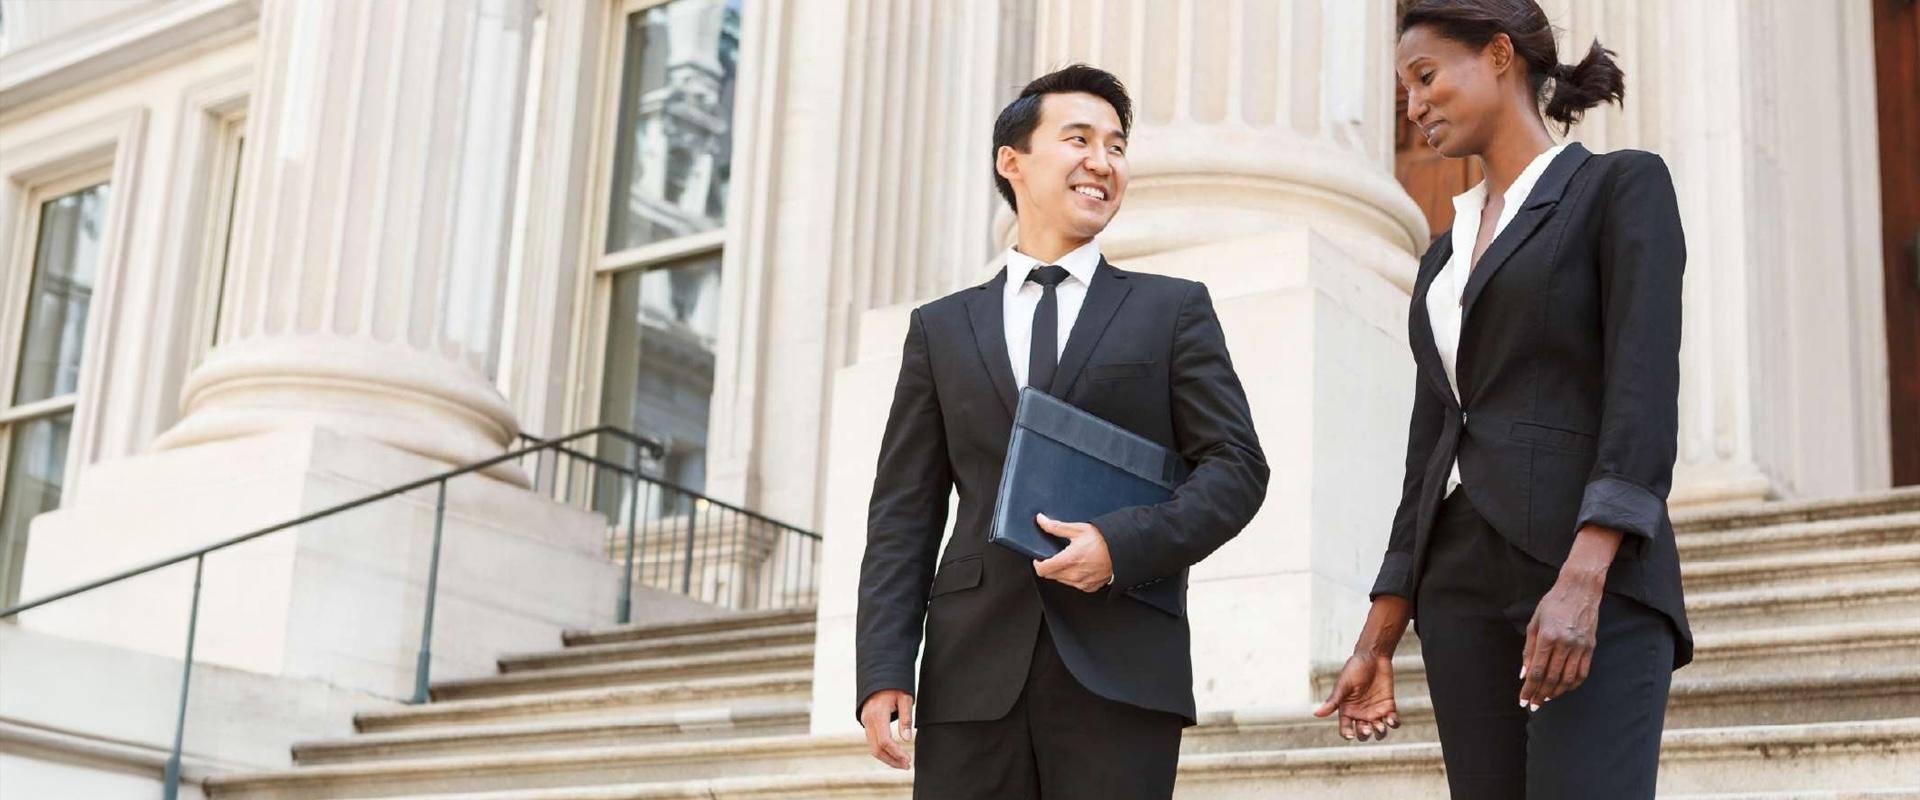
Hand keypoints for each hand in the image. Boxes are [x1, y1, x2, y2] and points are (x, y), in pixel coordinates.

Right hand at [858, 689, 913, 768]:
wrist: (878, 677)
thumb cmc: (894, 686)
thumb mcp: (904, 698)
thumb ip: (906, 718)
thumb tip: (906, 739)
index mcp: (878, 714)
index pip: (885, 741)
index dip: (896, 753)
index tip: (908, 759)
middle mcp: (868, 721)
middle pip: (877, 749)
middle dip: (891, 761)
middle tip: (906, 766)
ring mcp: (865, 723)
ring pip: (873, 748)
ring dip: (887, 759)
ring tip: (902, 764)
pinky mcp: (866, 724)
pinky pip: (872, 742)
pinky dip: (882, 752)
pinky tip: (893, 755)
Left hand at [1031, 513, 1113, 591]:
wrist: (1122, 551)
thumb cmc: (1103, 541)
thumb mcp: (1078, 529)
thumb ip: (1056, 527)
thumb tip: (1042, 521)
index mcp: (1069, 560)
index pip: (1042, 569)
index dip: (1037, 563)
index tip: (1039, 558)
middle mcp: (1074, 574)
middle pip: (1050, 575)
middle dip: (1050, 566)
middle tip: (1057, 556)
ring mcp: (1081, 583)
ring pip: (1061, 580)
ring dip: (1061, 572)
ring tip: (1072, 560)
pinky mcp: (1088, 587)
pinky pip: (1074, 585)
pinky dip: (1073, 577)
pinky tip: (1080, 567)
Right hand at [1313, 653, 1399, 741]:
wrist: (1373, 657)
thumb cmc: (1354, 669)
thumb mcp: (1343, 686)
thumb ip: (1333, 701)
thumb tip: (1316, 714)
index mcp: (1347, 710)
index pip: (1345, 728)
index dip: (1347, 734)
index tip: (1351, 735)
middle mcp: (1361, 714)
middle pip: (1362, 733)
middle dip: (1364, 734)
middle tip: (1366, 728)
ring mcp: (1375, 711)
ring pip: (1378, 731)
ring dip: (1380, 733)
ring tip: (1380, 726)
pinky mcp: (1388, 706)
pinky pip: (1392, 722)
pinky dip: (1394, 724)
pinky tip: (1391, 720)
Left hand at [1517, 523, 1621, 708]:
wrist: (1579, 590)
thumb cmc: (1552, 604)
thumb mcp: (1534, 623)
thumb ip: (1529, 650)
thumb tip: (1524, 674)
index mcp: (1547, 637)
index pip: (1537, 671)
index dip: (1529, 689)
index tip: (1523, 700)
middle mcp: (1564, 643)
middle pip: (1551, 678)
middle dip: (1540, 694)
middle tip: (1533, 705)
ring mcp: (1580, 646)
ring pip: (1567, 679)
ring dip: (1556, 692)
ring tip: (1546, 699)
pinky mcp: (1590, 647)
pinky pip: (1582, 673)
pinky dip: (1572, 684)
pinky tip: (1563, 689)